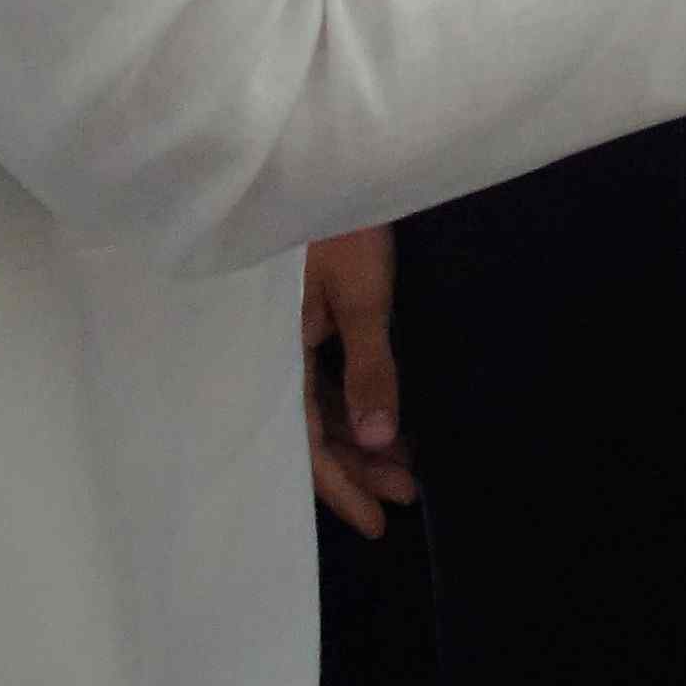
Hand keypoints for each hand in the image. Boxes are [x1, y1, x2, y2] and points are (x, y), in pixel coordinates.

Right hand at [299, 226, 411, 536]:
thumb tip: (376, 439)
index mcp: (278, 354)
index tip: (377, 521)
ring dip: (362, 437)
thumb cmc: (338, 225)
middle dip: (360, 467)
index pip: (307, 440)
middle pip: (315, 429)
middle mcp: (280, 354)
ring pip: (324, 406)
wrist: (326, 164)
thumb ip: (369, 369)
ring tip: (406, 467)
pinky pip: (329, 378)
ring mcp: (296, 336)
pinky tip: (387, 420)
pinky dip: (358, 403)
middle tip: (405, 495)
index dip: (341, 486)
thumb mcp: (359, 297)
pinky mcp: (313, 316)